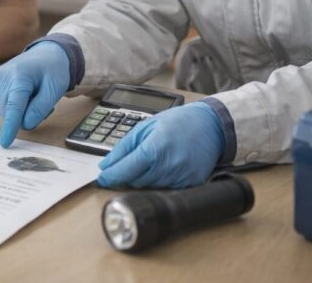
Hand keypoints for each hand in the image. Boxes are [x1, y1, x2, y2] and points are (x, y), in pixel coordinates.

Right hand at [0, 41, 69, 147]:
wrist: (45, 55)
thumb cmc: (52, 70)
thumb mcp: (55, 89)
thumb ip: (40, 108)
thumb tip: (24, 124)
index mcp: (20, 76)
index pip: (14, 106)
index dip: (10, 126)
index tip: (6, 143)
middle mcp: (3, 78)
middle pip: (10, 113)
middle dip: (27, 115)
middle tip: (42, 102)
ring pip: (6, 113)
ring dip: (21, 112)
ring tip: (33, 97)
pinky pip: (2, 109)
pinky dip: (14, 108)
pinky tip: (23, 97)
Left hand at [96, 102, 224, 188]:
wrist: (210, 125)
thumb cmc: (177, 122)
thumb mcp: (146, 127)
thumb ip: (124, 147)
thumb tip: (107, 165)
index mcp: (154, 148)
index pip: (125, 170)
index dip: (110, 176)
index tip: (101, 178)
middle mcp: (168, 165)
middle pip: (136, 181)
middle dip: (126, 175)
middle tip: (124, 165)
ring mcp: (181, 177)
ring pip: (150, 186)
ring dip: (143, 178)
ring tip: (150, 160)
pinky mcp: (190, 183)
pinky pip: (166, 188)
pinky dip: (159, 181)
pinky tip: (163, 167)